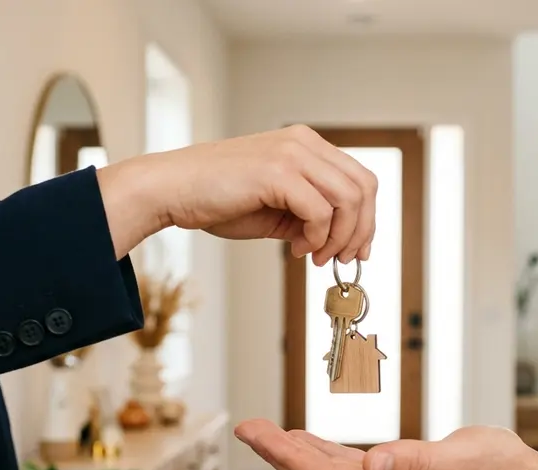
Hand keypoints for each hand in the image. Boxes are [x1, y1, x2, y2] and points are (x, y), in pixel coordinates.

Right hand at [99, 125, 376, 266]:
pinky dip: (316, 238)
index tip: (355, 250)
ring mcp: (292, 153)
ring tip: (314, 257)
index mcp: (305, 145)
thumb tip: (335, 241)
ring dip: (339, 238)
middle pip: (364, 186)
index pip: (359, 178)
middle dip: (360, 231)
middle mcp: (304, 142)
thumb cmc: (215, 198)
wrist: (171, 190)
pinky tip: (295, 249)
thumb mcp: (274, 208)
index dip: (366, 219)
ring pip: (348, 199)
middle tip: (341, 259)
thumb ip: (307, 216)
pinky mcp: (277, 172)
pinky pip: (320, 211)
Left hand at [233, 419, 537, 469]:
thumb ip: (415, 461)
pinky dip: (321, 455)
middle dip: (278, 452)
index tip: (254, 432)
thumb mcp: (460, 458)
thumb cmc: (496, 469)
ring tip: (265, 432)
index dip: (284, 454)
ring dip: (294, 454)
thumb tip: (372, 464)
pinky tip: (309, 443)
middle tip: (246, 426)